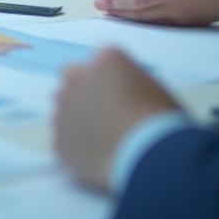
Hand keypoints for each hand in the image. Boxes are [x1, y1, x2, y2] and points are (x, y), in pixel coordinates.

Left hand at [53, 47, 180, 190]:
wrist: (147, 155)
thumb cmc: (160, 120)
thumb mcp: (153, 88)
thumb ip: (128, 83)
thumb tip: (121, 93)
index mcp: (105, 61)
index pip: (100, 62)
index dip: (111, 80)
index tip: (122, 95)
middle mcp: (76, 81)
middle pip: (72, 80)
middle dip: (84, 92)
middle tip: (105, 113)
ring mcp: (63, 111)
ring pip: (63, 111)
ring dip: (77, 119)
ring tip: (103, 140)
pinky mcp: (59, 142)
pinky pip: (64, 140)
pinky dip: (76, 147)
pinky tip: (96, 157)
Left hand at [93, 0, 218, 25]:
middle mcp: (173, 0)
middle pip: (138, 6)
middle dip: (116, 6)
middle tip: (98, 5)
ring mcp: (178, 14)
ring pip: (145, 17)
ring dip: (124, 15)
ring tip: (108, 12)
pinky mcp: (183, 23)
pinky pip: (156, 24)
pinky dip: (140, 22)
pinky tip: (129, 19)